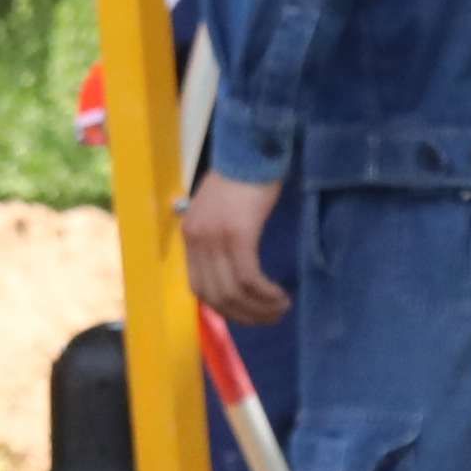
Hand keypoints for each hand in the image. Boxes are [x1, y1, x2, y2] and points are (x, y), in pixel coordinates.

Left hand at [181, 170, 290, 327]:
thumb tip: (233, 272)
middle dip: (244, 315)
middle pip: (215, 295)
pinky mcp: (238, 234)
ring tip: (281, 308)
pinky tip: (280, 295)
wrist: (250, 152)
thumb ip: (219, 240)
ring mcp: (215, 238)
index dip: (223, 308)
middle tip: (270, 318)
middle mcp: (196, 240)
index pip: (198, 288)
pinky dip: (265, 293)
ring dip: (259, 308)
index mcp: (190, 236)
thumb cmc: (242, 181)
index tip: (246, 314)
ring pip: (233, 291)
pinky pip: (249, 277)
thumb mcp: (221, 213)